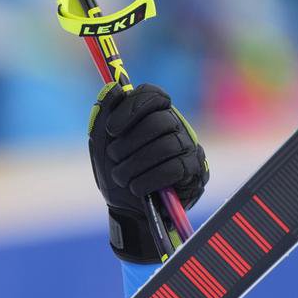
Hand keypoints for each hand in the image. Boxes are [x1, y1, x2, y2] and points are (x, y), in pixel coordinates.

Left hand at [88, 82, 208, 262]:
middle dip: (130, 143)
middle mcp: (176, 126)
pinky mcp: (196, 171)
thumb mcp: (102, 144)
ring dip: (135, 165)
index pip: (153, 95)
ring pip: (166, 146)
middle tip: (115, 159)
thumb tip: (116, 88)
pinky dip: (149, 180)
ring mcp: (189, 147)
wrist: (127, 209)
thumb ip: (104, 114)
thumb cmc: (116, 173)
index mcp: (154, 114)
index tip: (111, 129)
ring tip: (121, 178)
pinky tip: (136, 188)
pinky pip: (174, 169)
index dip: (131, 108)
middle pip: (159, 121)